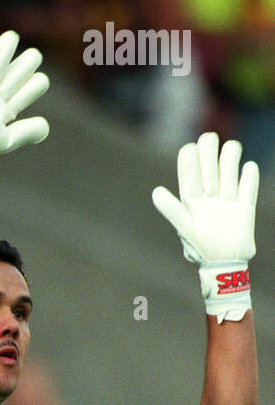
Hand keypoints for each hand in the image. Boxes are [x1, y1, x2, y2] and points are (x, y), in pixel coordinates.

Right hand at [0, 30, 49, 181]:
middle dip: (27, 62)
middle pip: (20, 69)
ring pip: (0, 62)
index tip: (37, 84)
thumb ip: (27, 132)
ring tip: (12, 38)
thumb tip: (45, 127)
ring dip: (7, 50)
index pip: (32, 87)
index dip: (37, 84)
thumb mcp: (8, 140)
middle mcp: (0, 93)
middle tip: (31, 59)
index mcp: (10, 107)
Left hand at [152, 132, 257, 321]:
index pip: (189, 178)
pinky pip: (248, 190)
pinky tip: (249, 168)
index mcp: (193, 204)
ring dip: (230, 159)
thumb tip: (155, 191)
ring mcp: (227, 204)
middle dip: (208, 153)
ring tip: (231, 147)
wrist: (225, 267)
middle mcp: (209, 201)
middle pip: (209, 170)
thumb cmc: (202, 248)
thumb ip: (172, 210)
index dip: (188, 162)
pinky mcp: (245, 210)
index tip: (189, 147)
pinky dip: (249, 178)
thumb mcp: (186, 228)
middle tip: (209, 138)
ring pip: (229, 175)